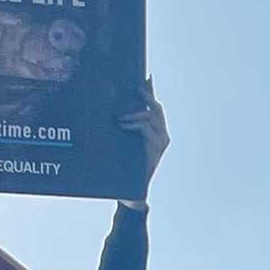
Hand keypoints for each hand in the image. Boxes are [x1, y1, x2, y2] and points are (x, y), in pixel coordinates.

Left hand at [117, 76, 168, 205]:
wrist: (131, 193)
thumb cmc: (124, 169)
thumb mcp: (122, 145)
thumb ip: (121, 130)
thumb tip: (107, 113)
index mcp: (154, 133)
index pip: (154, 107)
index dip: (150, 91)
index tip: (145, 76)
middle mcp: (162, 136)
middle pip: (156, 108)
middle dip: (145, 95)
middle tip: (132, 87)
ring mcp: (161, 143)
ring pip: (152, 117)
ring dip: (134, 114)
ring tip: (119, 117)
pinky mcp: (157, 150)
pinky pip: (147, 130)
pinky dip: (134, 125)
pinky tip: (122, 124)